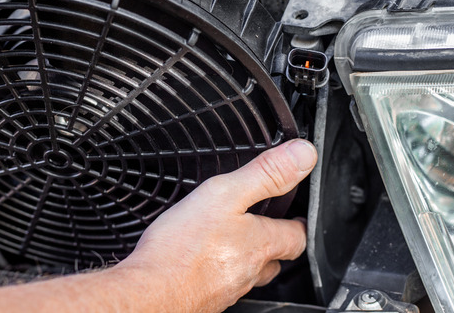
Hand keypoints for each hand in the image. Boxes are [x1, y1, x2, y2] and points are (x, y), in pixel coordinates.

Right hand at [116, 139, 316, 311]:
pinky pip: (219, 284)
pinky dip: (215, 272)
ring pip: (247, 274)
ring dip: (245, 259)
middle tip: (265, 229)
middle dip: (272, 245)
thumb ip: (264, 174)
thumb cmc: (183, 248)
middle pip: (274, 260)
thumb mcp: (224, 195)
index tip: (296, 217)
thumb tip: (303, 155)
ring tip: (231, 244)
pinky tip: (198, 262)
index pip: (297, 236)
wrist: (151, 293)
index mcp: (260, 242)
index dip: (298, 224)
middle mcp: (249, 271)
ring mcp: (227, 289)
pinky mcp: (204, 300)